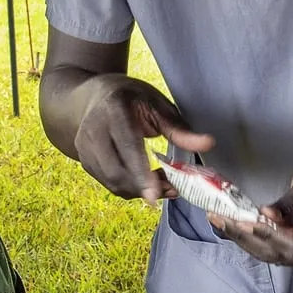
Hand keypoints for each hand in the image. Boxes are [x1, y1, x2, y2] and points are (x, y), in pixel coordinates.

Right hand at [71, 75, 214, 200]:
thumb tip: (208, 144)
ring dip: (141, 191)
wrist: (91, 96)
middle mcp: (92, 130)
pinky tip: (148, 182)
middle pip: (118, 172)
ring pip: (114, 183)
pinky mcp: (84, 162)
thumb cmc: (130, 98)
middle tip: (174, 187)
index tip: (155, 195)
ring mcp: (84, 148)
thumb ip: (179, 129)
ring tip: (164, 184)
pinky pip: (110, 184)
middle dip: (146, 187)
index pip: (127, 147)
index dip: (141, 173)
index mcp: (113, 110)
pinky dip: (131, 189)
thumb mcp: (157, 104)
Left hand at [207, 154, 292, 269]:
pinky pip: (276, 252)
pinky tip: (234, 227)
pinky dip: (254, 240)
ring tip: (219, 220)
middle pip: (280, 253)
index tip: (241, 220)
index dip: (267, 234)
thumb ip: (291, 203)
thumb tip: (266, 216)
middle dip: (246, 236)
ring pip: (274, 255)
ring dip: (245, 239)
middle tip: (218, 217)